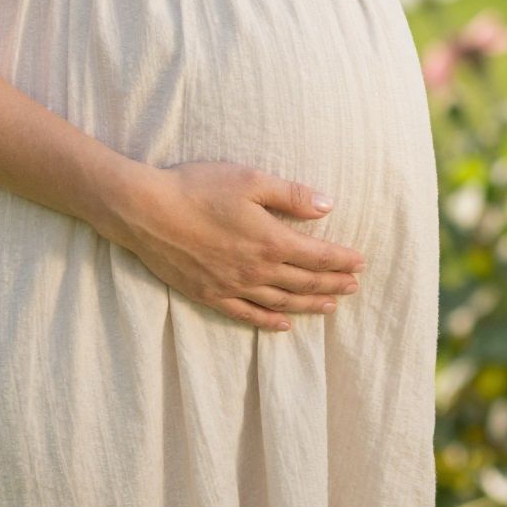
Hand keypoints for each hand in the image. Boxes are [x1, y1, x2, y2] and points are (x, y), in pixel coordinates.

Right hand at [110, 161, 367, 330]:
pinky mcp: (209, 295)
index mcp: (271, 241)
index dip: (342, 261)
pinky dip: (269, 322)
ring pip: (281, 303)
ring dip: (308, 305)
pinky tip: (283, 325)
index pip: (318, 256)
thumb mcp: (251, 181)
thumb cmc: (199, 188)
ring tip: (330, 307)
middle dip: (333, 285)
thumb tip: (328, 205)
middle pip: (304, 283)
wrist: (146, 211)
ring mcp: (232, 287)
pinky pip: (247, 315)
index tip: (360, 263)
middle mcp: (256, 270)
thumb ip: (292, 195)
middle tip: (354, 287)